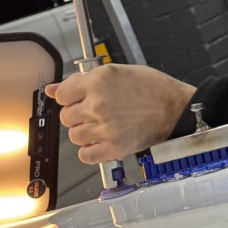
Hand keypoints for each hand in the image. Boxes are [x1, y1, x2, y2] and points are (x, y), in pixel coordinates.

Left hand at [45, 63, 195, 162]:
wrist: (175, 108)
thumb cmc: (151, 88)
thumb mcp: (115, 72)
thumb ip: (81, 80)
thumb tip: (52, 89)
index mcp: (97, 82)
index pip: (62, 95)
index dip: (69, 97)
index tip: (77, 99)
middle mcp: (97, 104)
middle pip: (66, 117)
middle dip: (77, 115)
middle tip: (95, 112)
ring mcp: (104, 128)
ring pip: (74, 136)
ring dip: (84, 132)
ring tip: (101, 126)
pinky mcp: (113, 148)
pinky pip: (85, 155)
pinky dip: (90, 151)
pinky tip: (101, 141)